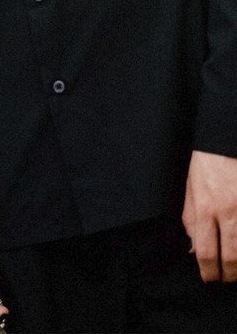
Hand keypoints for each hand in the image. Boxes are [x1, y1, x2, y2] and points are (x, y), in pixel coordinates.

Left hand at [183, 149, 236, 281]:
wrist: (227, 143)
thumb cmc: (208, 165)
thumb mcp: (190, 189)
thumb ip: (191, 219)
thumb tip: (193, 247)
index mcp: (205, 208)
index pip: (205, 250)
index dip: (208, 270)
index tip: (209, 278)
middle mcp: (228, 212)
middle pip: (231, 256)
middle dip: (229, 274)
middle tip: (226, 279)